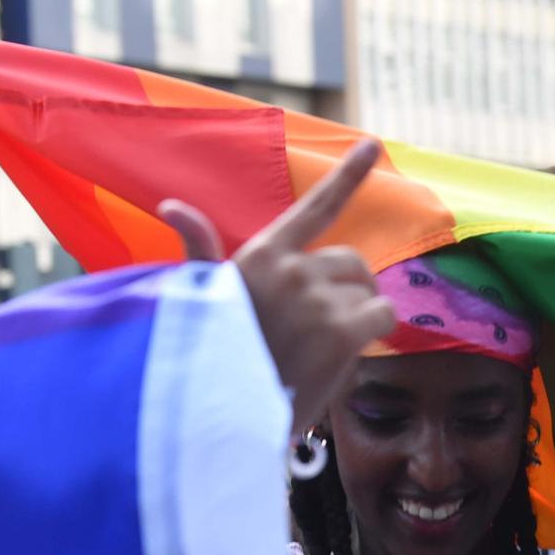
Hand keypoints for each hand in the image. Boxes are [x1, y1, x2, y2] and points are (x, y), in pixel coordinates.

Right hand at [160, 140, 395, 428]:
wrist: (216, 410)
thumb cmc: (209, 354)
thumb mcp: (203, 296)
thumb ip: (202, 251)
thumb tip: (172, 205)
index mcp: (263, 254)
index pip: (314, 207)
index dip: (347, 174)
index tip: (373, 145)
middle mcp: (293, 268)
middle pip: (352, 262)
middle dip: (351, 289)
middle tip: (327, 326)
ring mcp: (319, 298)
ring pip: (368, 294)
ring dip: (358, 318)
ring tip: (322, 349)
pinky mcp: (341, 330)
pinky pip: (383, 316)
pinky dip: (376, 332)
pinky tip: (346, 354)